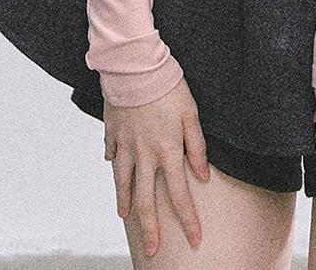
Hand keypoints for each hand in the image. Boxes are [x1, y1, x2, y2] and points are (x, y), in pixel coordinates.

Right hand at [103, 76, 209, 255]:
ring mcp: (125, 145)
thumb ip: (197, 146)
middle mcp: (144, 154)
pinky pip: (112, 154)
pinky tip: (113, 168)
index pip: (180, 195)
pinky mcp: (112, 132)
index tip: (194, 240)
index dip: (188, 220)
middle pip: (147, 200)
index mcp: (167, 150)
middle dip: (151, 228)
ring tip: (126, 216)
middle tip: (152, 249)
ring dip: (126, 202)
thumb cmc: (168, 84)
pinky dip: (113, 163)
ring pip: (124, 182)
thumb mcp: (191, 113)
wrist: (134, 65)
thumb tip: (203, 176)